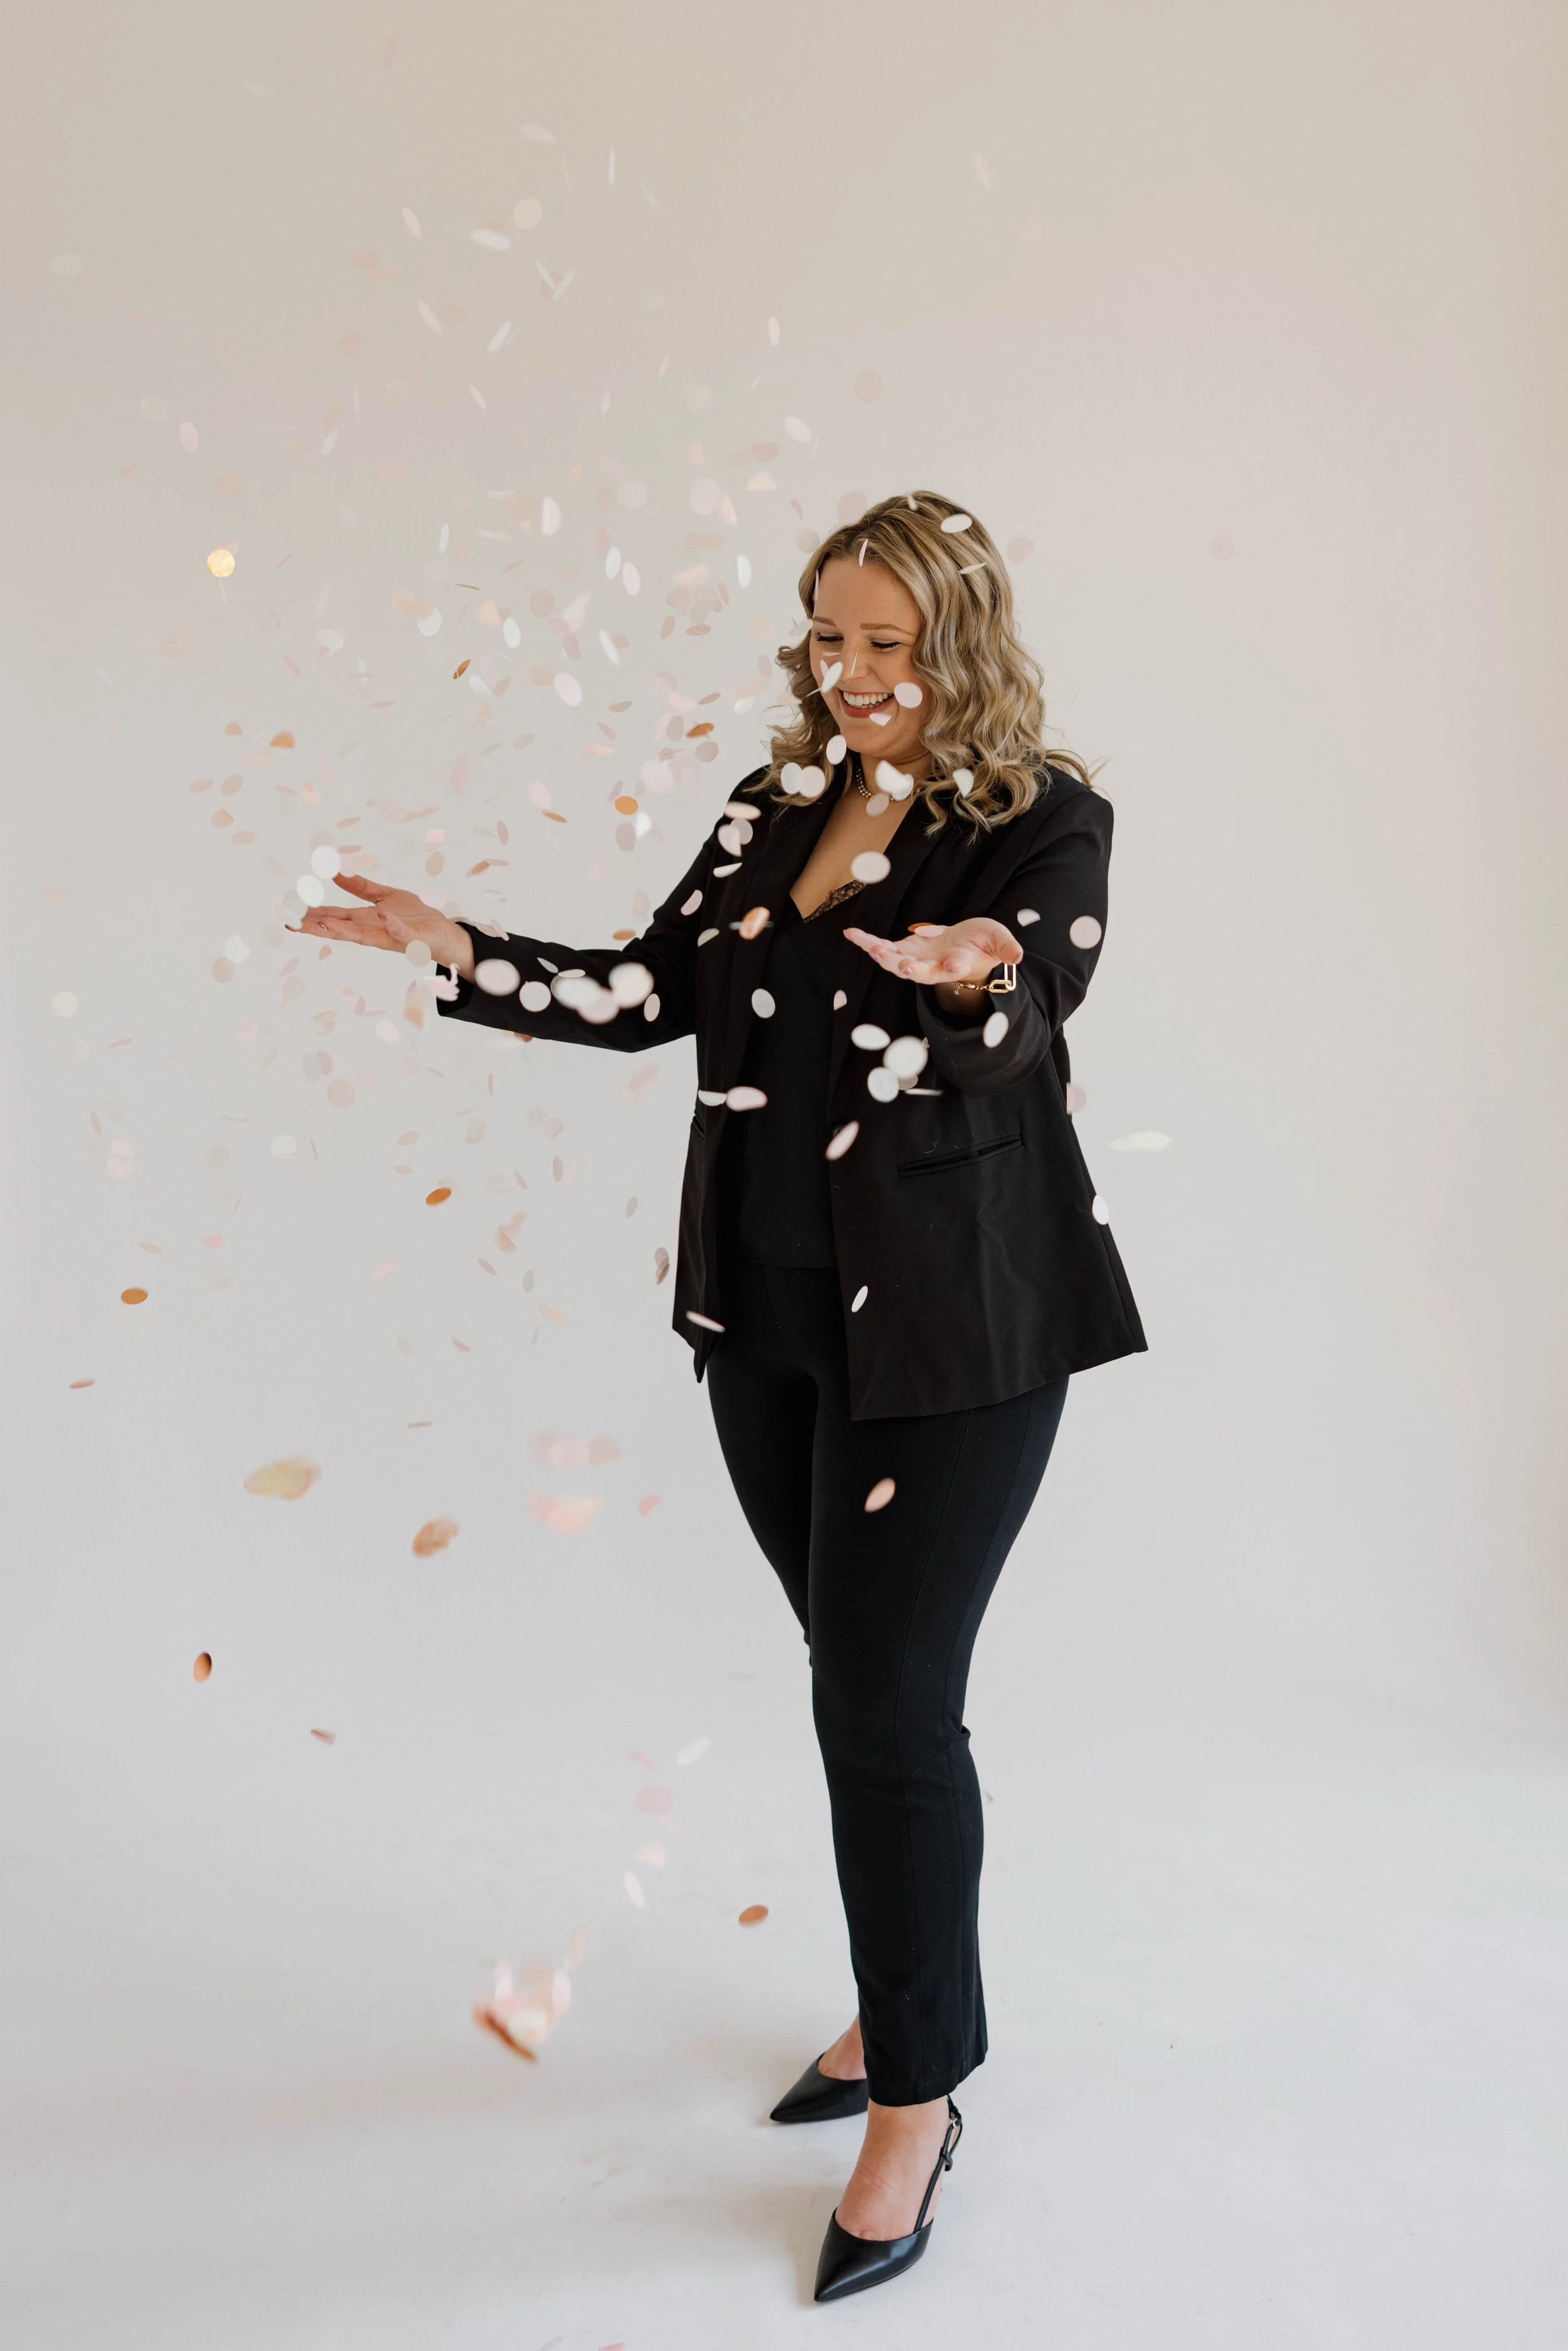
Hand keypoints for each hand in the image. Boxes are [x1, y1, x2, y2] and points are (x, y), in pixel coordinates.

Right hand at [292, 875, 475, 980]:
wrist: (444, 932)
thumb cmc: (415, 916)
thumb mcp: (385, 896)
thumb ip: (361, 887)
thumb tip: (336, 872)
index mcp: (364, 920)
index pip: (332, 917)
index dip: (310, 915)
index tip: (287, 914)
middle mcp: (372, 931)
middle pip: (340, 929)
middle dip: (317, 927)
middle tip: (292, 924)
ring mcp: (391, 936)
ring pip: (363, 936)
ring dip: (343, 931)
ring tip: (324, 923)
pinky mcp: (411, 939)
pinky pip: (400, 931)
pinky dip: (391, 924)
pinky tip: (382, 914)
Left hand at [841, 914, 1021, 989]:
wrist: (967, 947)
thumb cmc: (985, 945)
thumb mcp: (1000, 942)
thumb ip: (1006, 948)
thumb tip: (1018, 956)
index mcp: (959, 966)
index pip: (957, 968)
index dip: (955, 966)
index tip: (954, 963)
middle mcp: (935, 969)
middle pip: (921, 973)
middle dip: (911, 969)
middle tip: (902, 964)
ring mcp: (917, 962)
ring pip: (897, 964)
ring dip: (883, 957)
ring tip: (870, 947)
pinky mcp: (905, 951)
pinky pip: (883, 949)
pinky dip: (868, 943)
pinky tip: (851, 934)